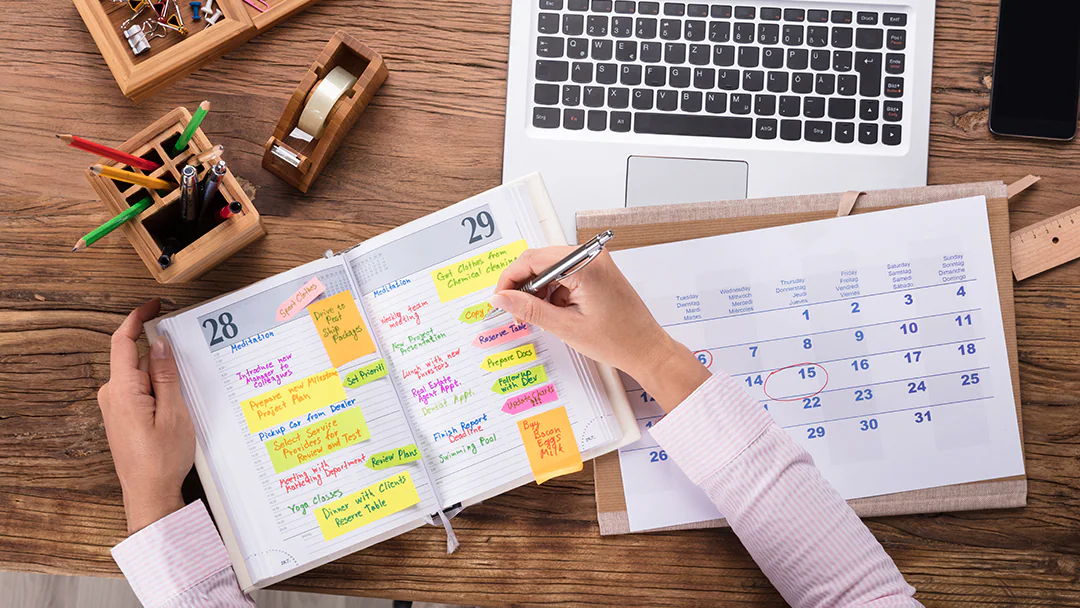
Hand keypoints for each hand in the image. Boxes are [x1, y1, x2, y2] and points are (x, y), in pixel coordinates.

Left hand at [98, 299, 194, 533]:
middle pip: (137, 359)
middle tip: (189, 364)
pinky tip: (177, 406)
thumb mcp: (174, 412)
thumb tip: (160, 343)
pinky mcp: (122, 417)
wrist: (149, 494)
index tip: (153, 305)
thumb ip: (165, 374)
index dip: (137, 318)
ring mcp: (115, 407)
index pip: (123, 342)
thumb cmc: (162, 459)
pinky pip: (140, 391)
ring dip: (163, 378)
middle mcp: (112, 395)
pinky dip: (159, 390)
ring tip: (186, 397)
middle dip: (162, 357)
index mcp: (122, 390)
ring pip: (141, 376)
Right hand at [490, 247, 710, 410]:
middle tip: (514, 311)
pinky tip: (555, 313)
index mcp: (585, 265)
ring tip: (538, 317)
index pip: (532, 260)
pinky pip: (564, 274)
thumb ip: (529, 309)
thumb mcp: (565, 326)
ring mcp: (595, 262)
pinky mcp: (597, 271)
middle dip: (523, 286)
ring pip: (550, 268)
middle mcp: (591, 257)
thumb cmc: (617, 340)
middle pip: (540, 260)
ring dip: (538, 290)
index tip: (499, 299)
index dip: (510, 279)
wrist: (647, 349)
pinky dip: (554, 292)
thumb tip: (501, 298)